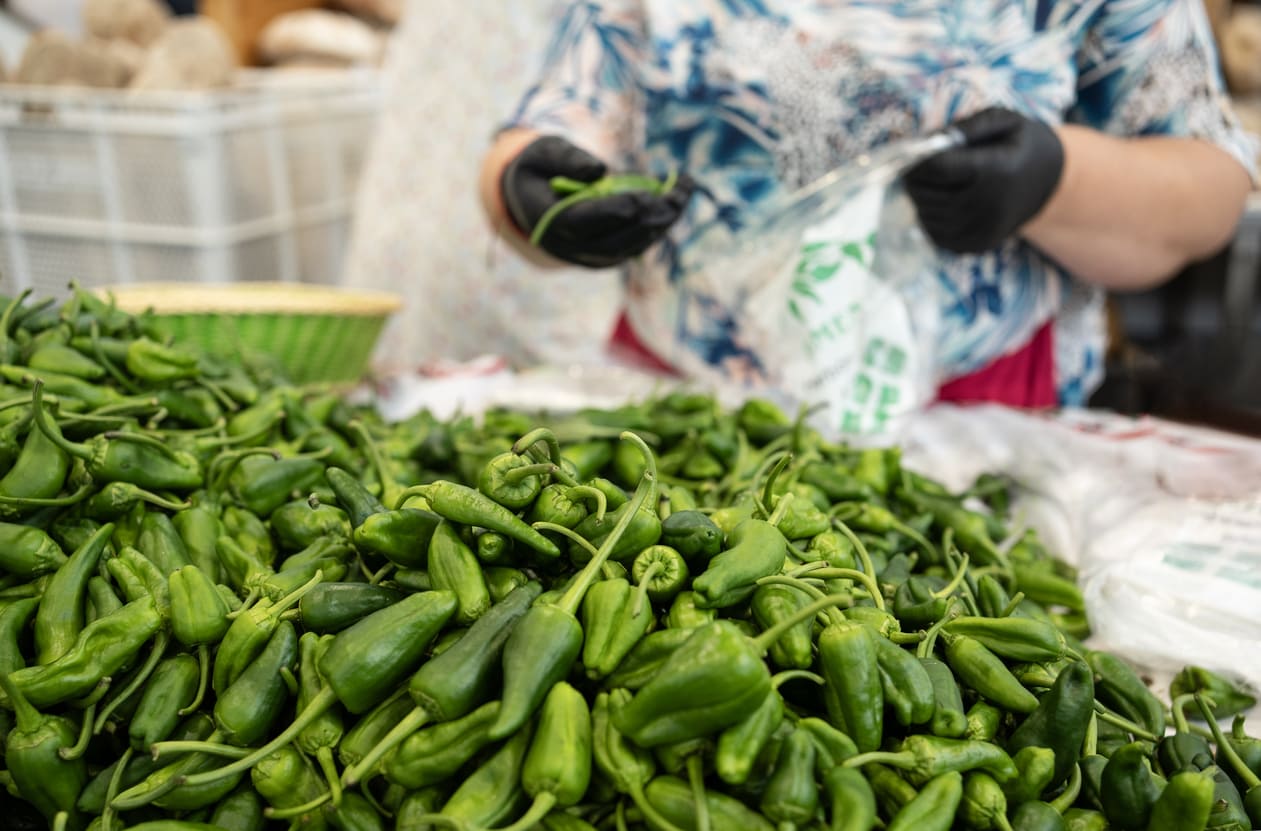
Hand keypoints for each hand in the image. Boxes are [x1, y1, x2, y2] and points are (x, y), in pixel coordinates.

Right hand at [500, 135, 693, 267]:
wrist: (533, 199)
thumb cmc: (540, 170)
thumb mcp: (544, 154)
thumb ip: (567, 159)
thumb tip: (598, 170)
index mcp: (549, 221)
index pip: (583, 222)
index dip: (614, 212)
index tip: (642, 197)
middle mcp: (571, 247)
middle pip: (616, 240)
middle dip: (650, 216)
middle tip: (677, 192)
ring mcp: (591, 255)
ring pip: (633, 245)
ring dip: (664, 220)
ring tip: (685, 189)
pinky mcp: (609, 255)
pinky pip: (638, 244)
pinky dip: (661, 223)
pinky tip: (679, 196)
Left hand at [903, 108, 1063, 253]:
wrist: (1051, 183)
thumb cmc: (1020, 146)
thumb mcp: (1004, 121)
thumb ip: (967, 126)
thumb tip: (929, 140)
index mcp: (996, 170)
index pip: (938, 168)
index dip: (917, 161)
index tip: (912, 155)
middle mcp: (991, 205)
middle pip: (929, 196)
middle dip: (914, 182)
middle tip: (915, 170)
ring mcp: (985, 230)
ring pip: (928, 218)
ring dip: (920, 201)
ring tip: (929, 185)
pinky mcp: (979, 245)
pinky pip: (937, 236)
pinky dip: (930, 220)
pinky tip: (940, 205)